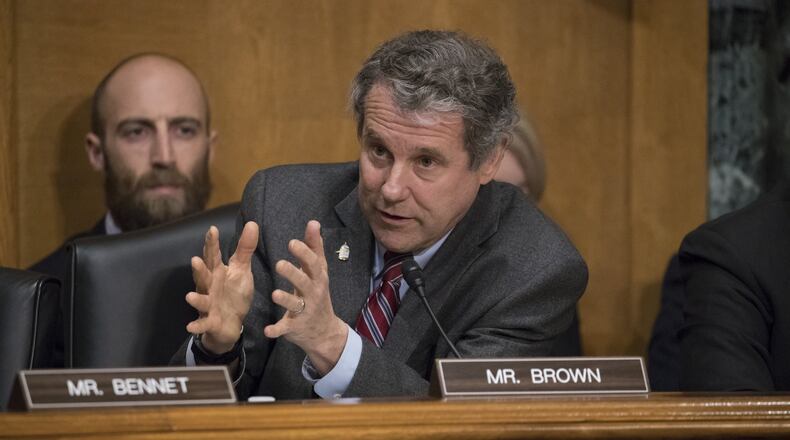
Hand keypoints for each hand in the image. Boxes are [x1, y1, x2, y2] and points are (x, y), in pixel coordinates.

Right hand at [185, 221, 258, 353]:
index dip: (212, 243)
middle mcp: (209, 287)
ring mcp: (209, 304)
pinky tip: (190, 326)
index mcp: (217, 272)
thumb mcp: (242, 269)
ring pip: (201, 300)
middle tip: (195, 260)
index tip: (212, 229)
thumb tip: (252, 223)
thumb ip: (245, 248)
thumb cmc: (234, 293)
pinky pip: (203, 323)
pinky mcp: (211, 321)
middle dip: (199, 270)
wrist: (231, 323)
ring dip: (196, 299)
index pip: (213, 256)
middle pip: (204, 276)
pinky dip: (197, 325)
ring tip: (189, 296)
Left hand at [264, 220, 347, 374]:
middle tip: (279, 264)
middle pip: (304, 282)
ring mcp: (305, 311)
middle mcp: (313, 293)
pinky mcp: (295, 327)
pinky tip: (267, 330)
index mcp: (317, 278)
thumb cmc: (318, 294)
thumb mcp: (319, 272)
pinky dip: (277, 329)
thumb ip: (314, 247)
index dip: (303, 253)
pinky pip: (285, 328)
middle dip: (293, 273)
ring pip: (295, 304)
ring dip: (285, 299)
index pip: (313, 263)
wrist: (325, 331)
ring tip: (274, 294)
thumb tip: (313, 222)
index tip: (291, 243)